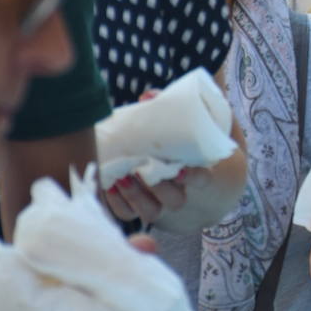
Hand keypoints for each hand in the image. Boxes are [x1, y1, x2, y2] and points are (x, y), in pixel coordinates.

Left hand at [101, 89, 205, 225]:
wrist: (147, 154)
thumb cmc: (164, 135)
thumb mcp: (170, 120)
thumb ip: (164, 106)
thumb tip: (148, 96)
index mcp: (194, 171)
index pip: (202, 179)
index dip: (193, 177)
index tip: (179, 170)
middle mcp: (178, 192)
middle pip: (176, 200)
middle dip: (159, 188)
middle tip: (142, 170)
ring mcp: (156, 204)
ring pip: (151, 211)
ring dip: (136, 196)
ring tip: (121, 177)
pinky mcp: (133, 209)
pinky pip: (126, 213)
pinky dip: (116, 201)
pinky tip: (108, 184)